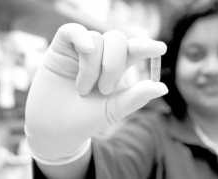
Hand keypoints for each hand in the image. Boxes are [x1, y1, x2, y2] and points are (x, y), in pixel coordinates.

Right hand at [25, 23, 167, 164]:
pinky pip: (72, 30)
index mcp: (116, 69)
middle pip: (116, 39)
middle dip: (113, 64)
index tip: (160, 48)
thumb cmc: (85, 120)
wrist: (54, 128)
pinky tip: (86, 49)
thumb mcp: (113, 110)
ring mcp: (80, 51)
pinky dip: (80, 36)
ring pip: (96, 39)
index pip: (133, 50)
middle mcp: (100, 57)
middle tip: (104, 90)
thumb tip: (163, 87)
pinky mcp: (60, 48)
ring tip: (82, 89)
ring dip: (92, 66)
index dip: (146, 47)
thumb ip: (136, 97)